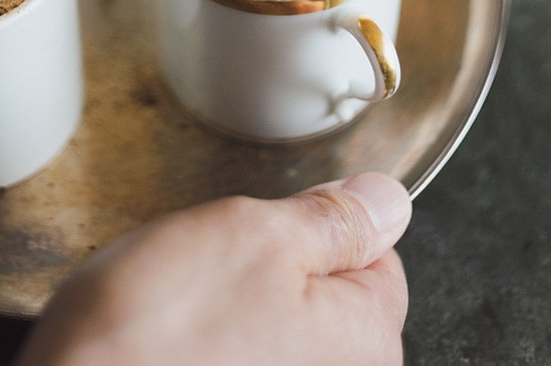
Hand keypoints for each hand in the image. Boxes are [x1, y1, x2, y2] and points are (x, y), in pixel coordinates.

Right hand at [16, 172, 411, 365]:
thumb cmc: (161, 332)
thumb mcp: (256, 235)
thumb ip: (334, 218)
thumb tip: (388, 200)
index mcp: (365, 342)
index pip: (378, 254)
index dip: (318, 224)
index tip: (270, 225)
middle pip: (325, 295)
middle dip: (272, 266)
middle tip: (213, 264)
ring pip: (275, 326)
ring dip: (235, 306)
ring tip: (184, 304)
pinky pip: (238, 356)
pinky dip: (211, 344)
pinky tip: (173, 340)